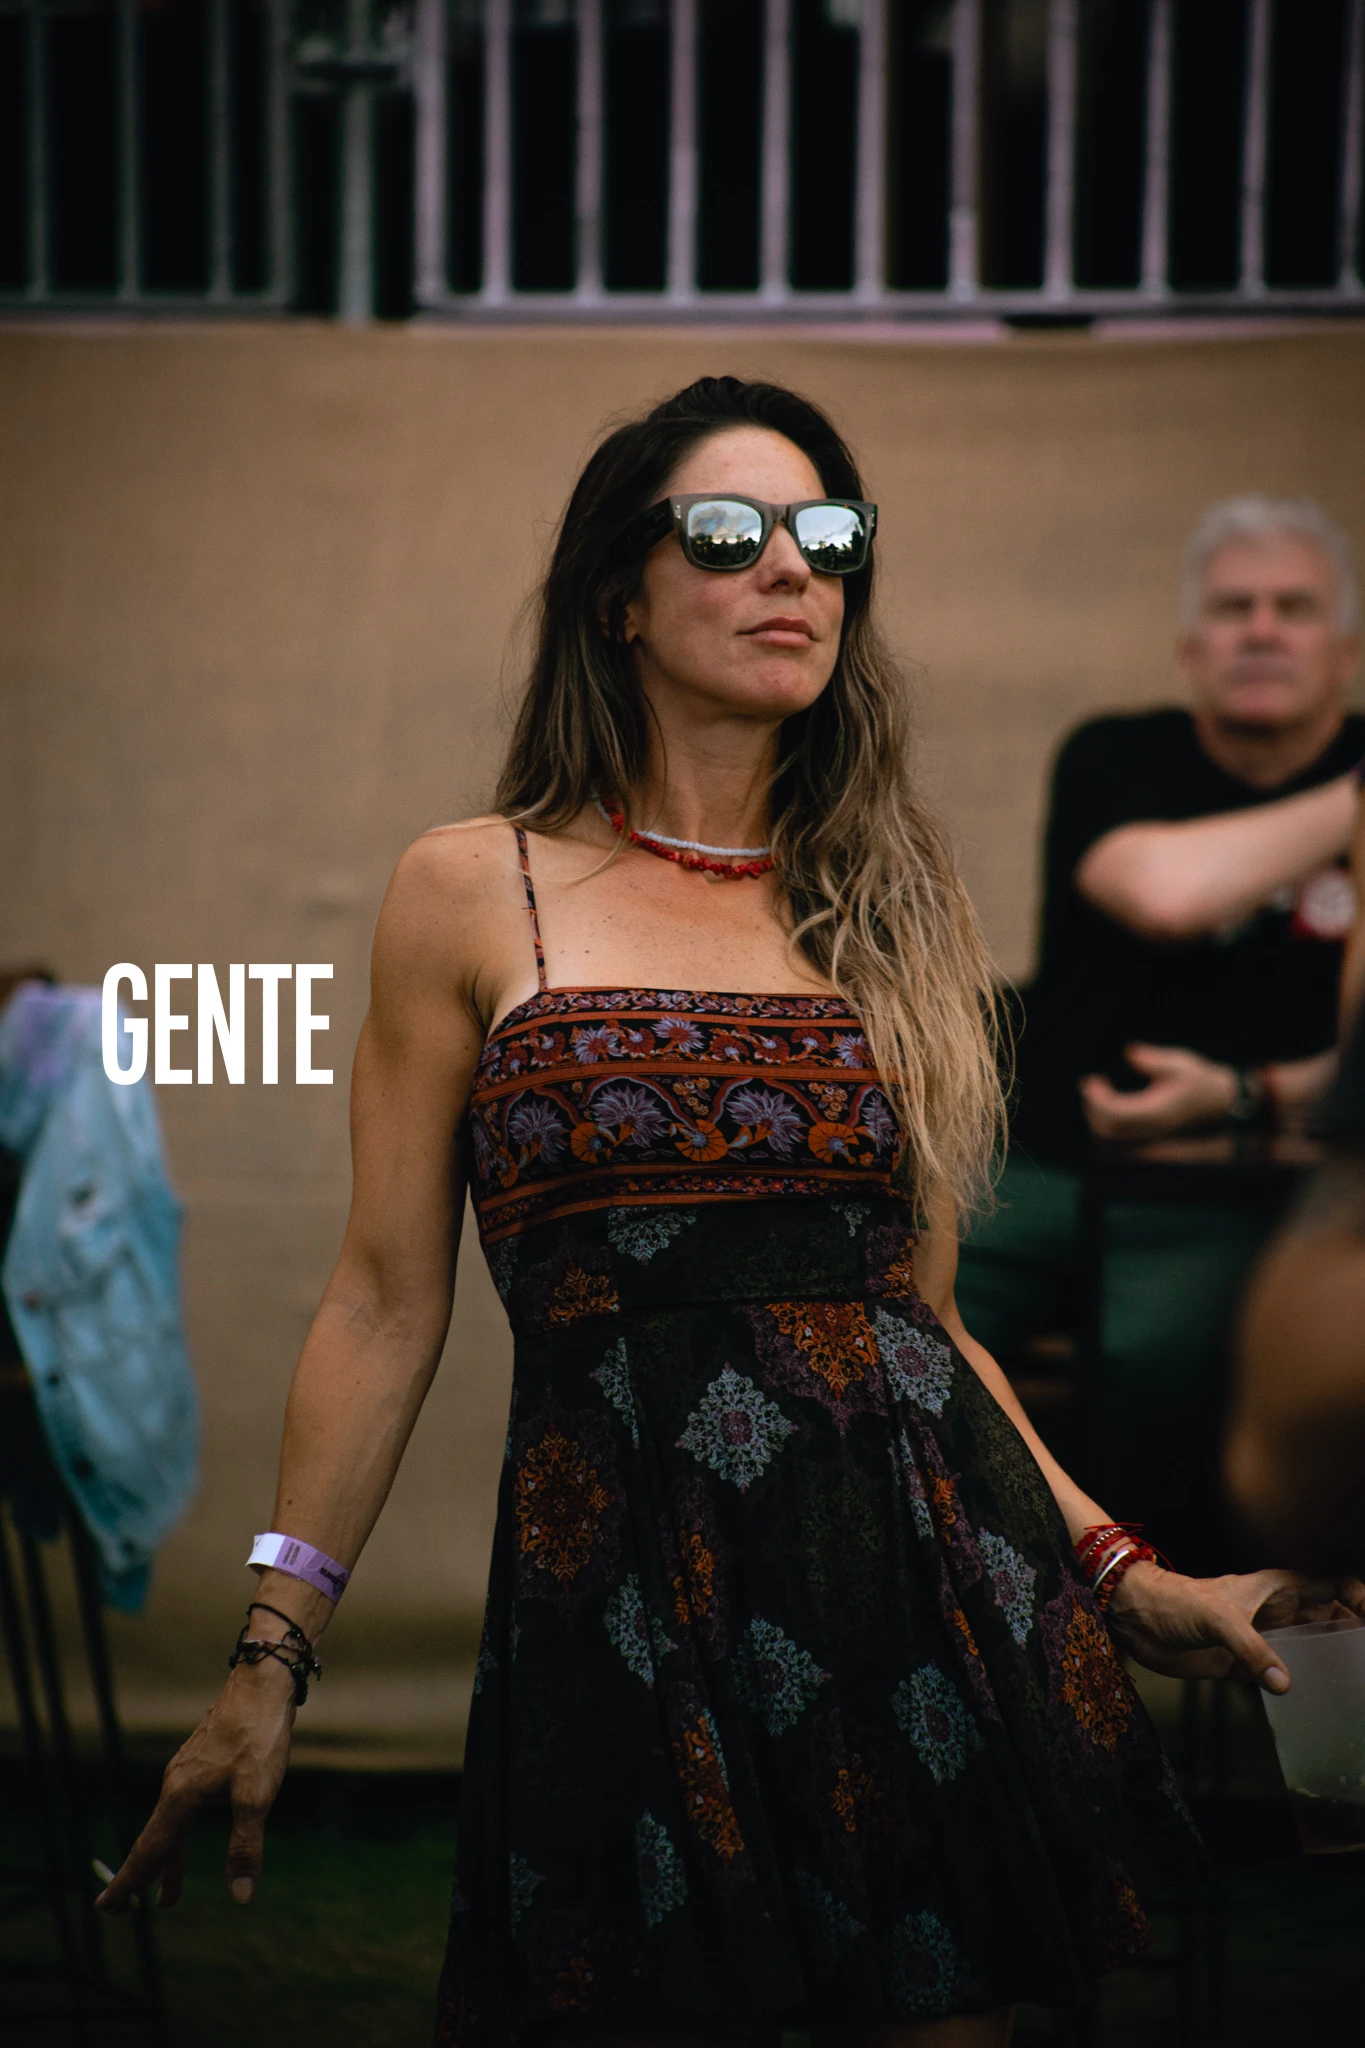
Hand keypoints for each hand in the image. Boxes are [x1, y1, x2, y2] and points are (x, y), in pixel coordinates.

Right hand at [95, 1657, 295, 1913]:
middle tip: (121, 1911)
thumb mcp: (257, 1794)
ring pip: (171, 1825)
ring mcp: (187, 1770)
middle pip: (154, 1840)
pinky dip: (180, 1835)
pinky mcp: (201, 1761)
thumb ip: (245, 1845)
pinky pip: (183, 1808)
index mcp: (181, 1795)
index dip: (130, 1883)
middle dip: (140, 1878)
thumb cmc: (259, 1736)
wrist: (262, 1682)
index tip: (108, 1908)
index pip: (150, 1850)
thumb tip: (240, 1896)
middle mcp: (176, 1783)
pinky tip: (187, 1836)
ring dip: (167, 1861)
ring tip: (167, 1897)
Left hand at [1080, 1042, 1237, 1141]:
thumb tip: (1130, 1053)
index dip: (1097, 1100)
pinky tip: (1113, 1111)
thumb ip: (1154, 1060)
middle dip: (1093, 1109)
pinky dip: (1108, 1132)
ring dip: (1098, 1121)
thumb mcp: (1184, 1065)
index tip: (1091, 1081)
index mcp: (1162, 1115)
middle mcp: (1156, 1137)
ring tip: (1102, 1095)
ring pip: (1110, 1146)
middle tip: (1093, 1085)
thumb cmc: (1205, 1084)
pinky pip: (1119, 1150)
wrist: (1229, 1112)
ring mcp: (1154, 1151)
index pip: (1116, 1116)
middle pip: (1106, 1134)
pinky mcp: (1151, 1155)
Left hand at [1106, 1561, 1364, 1688]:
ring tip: (1355, 1684)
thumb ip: (1251, 1649)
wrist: (1137, 1617)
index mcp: (1278, 1588)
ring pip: (1309, 1647)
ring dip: (1330, 1662)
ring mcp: (1261, 1638)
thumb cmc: (1176, 1601)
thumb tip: (1285, 1683)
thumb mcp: (1218, 1617)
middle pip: (1328, 1618)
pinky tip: (1314, 1702)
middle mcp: (1277, 1612)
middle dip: (1353, 1633)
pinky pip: (1279, 1675)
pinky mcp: (1243, 1664)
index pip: (1332, 1584)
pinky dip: (1296, 1686)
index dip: (1358, 1597)